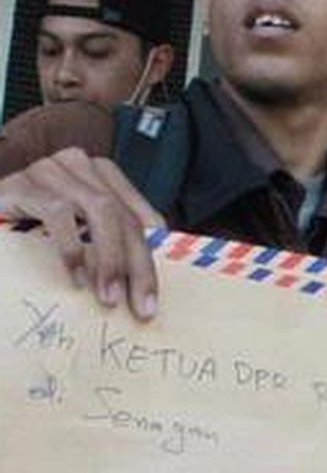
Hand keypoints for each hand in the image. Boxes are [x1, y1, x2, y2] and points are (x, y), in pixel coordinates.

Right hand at [0, 148, 163, 319]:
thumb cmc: (26, 230)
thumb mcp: (77, 236)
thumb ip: (108, 245)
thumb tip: (143, 282)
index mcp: (102, 175)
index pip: (141, 216)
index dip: (155, 255)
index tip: (156, 295)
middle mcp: (81, 165)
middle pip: (125, 217)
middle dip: (138, 265)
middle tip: (142, 307)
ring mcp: (52, 170)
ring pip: (101, 211)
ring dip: (110, 259)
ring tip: (110, 298)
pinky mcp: (24, 184)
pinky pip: (59, 214)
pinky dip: (72, 249)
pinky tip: (77, 278)